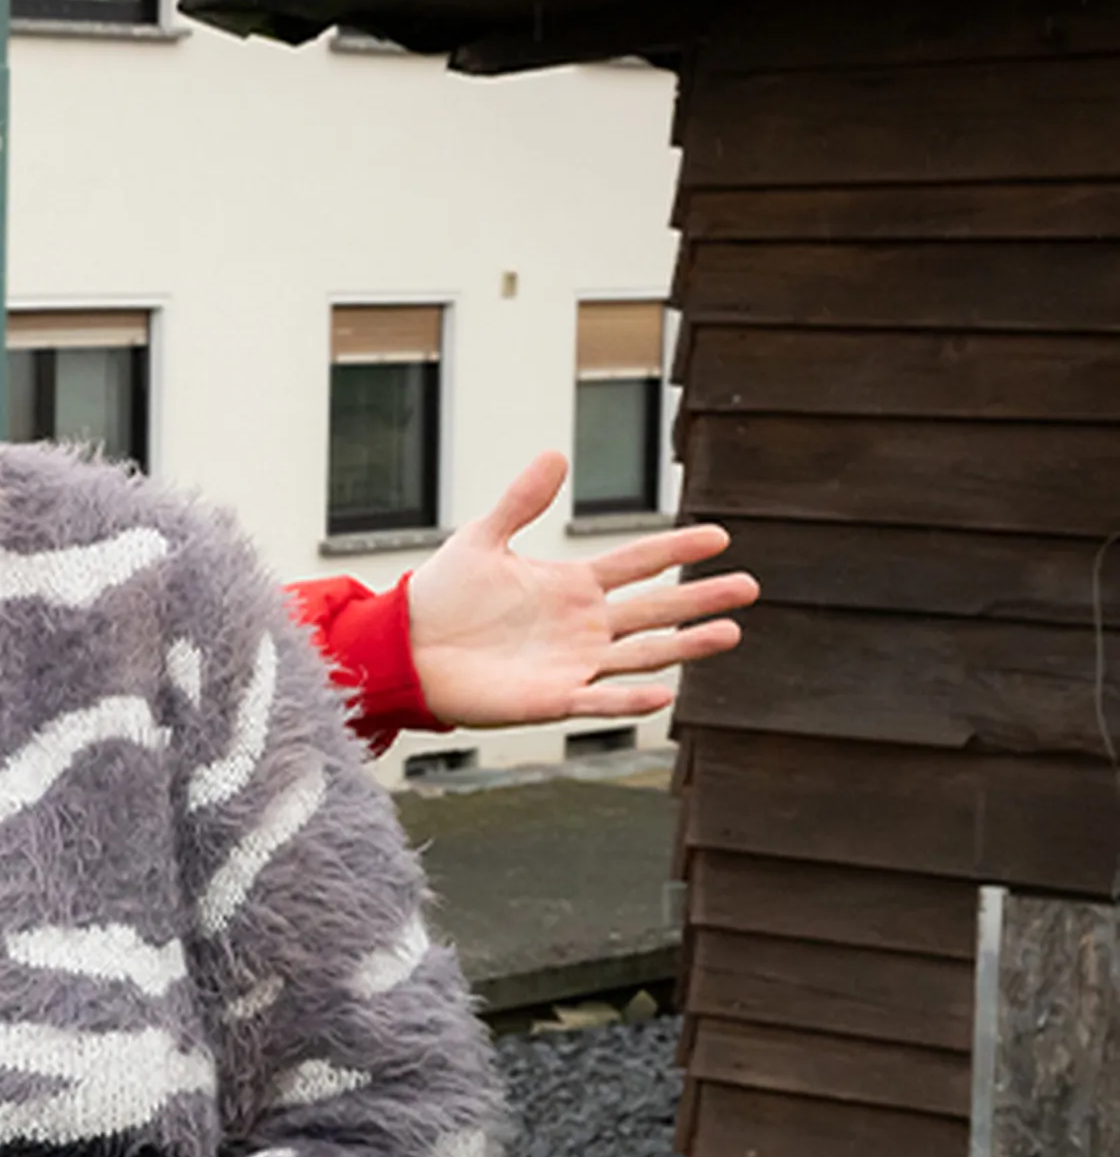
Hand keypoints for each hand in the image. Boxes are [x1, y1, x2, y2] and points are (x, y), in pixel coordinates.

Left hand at [404, 451, 755, 729]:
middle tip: (750, 586)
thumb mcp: (483, 539)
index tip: (719, 534)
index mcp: (572, 586)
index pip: (637, 562)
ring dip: (684, 646)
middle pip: (655, 609)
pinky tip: (663, 693)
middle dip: (701, 597)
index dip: (676, 548)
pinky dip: (628, 701)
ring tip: (731, 633)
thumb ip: (521, 501)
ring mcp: (573, 663)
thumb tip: (555, 454)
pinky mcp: (552, 699)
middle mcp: (584, 625)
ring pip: (642, 654)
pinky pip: (598, 702)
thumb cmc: (443, 597)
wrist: (405, 649)